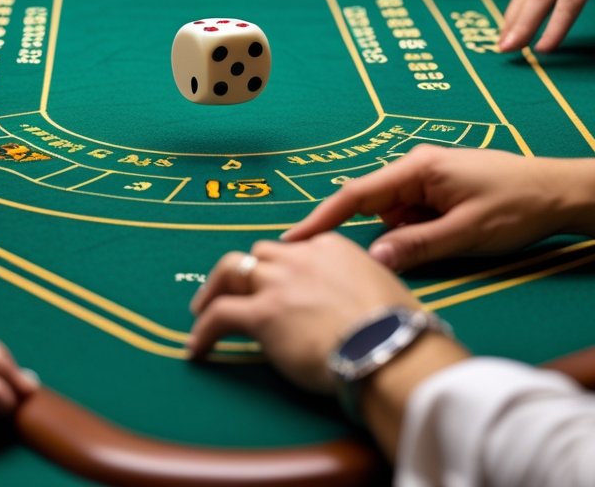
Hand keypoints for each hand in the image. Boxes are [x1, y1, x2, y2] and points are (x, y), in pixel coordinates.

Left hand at [188, 234, 428, 392]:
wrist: (388, 348)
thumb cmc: (397, 330)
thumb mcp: (383, 291)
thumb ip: (360, 289)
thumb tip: (358, 309)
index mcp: (331, 247)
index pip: (295, 249)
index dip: (283, 268)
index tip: (278, 284)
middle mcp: (300, 257)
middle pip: (260, 254)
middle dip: (247, 272)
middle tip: (235, 292)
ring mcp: (278, 283)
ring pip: (231, 271)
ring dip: (213, 290)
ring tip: (201, 310)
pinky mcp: (261, 314)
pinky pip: (218, 315)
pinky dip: (203, 331)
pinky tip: (197, 348)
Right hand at [283, 146, 573, 270]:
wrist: (563, 193)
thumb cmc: (518, 206)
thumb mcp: (466, 233)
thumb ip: (416, 246)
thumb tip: (372, 260)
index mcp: (417, 168)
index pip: (354, 195)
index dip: (320, 219)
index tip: (292, 241)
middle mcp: (417, 167)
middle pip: (374, 207)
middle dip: (380, 235)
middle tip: (393, 256)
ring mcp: (429, 179)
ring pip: (396, 217)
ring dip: (409, 237)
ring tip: (450, 241)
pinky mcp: (441, 191)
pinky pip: (415, 217)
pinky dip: (422, 234)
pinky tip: (452, 238)